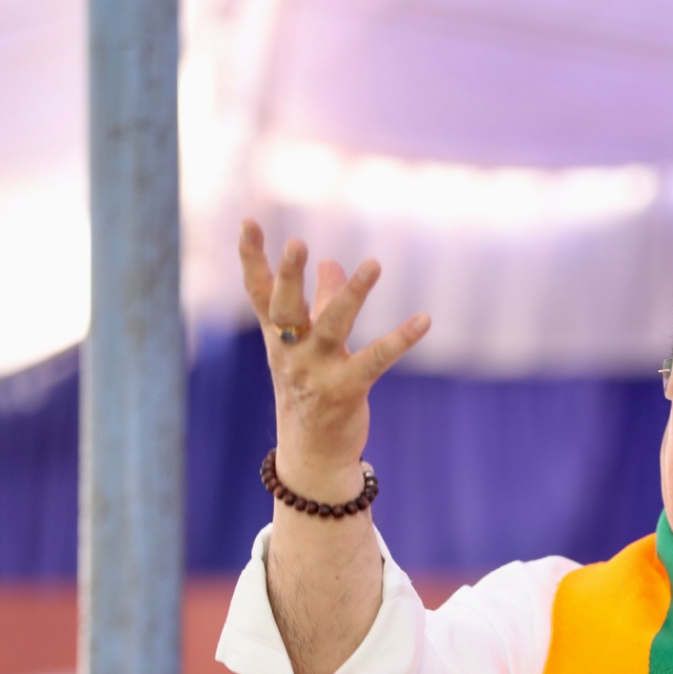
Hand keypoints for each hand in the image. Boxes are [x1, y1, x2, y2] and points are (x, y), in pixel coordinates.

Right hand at [239, 219, 429, 490]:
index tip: (248, 220)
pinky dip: (401, 339)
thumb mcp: (308, 344)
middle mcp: (289, 351)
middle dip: (288, 276)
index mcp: (277, 336)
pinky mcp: (346, 390)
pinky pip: (376, 359)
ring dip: (352, 294)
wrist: (312, 452)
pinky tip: (424, 320)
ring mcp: (315, 372)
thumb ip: (321, 301)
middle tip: (297, 244)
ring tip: (374, 263)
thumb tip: (331, 262)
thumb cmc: (310, 389)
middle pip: (285, 308)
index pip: (259, 292)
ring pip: (332, 327)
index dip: (251, 257)